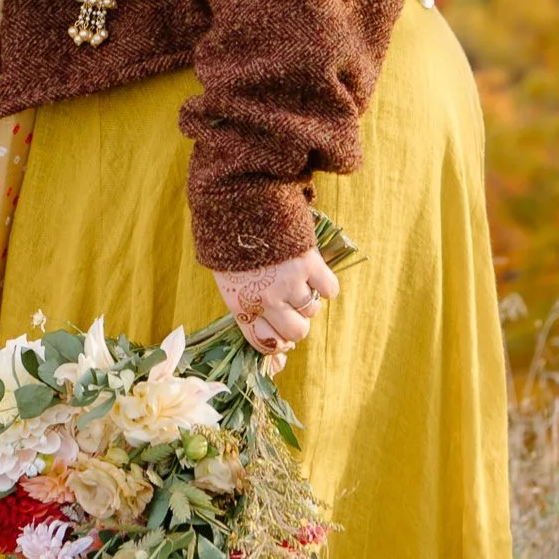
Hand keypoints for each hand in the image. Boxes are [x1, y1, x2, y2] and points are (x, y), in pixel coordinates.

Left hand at [213, 245, 339, 359]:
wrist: (237, 199)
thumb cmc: (230, 241)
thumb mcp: (229, 280)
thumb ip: (249, 313)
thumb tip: (279, 359)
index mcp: (240, 305)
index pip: (265, 344)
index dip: (278, 344)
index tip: (282, 336)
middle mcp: (265, 299)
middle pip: (296, 332)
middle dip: (296, 323)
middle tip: (291, 305)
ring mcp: (288, 282)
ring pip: (311, 310)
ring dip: (308, 298)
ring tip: (296, 277)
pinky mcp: (308, 263)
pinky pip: (329, 289)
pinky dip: (325, 284)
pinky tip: (313, 271)